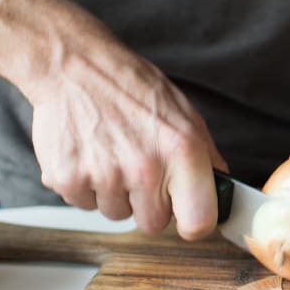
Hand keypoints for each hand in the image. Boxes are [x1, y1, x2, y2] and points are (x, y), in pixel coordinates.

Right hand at [26, 27, 225, 239]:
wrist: (74, 65)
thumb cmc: (131, 87)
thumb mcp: (184, 114)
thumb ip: (206, 156)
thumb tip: (222, 188)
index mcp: (182, 152)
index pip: (198, 222)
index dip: (192, 222)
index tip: (185, 213)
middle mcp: (144, 168)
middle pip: (153, 224)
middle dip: (147, 203)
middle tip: (138, 169)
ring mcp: (104, 176)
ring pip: (116, 214)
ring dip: (114, 192)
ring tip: (111, 153)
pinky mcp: (67, 178)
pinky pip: (83, 203)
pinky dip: (85, 184)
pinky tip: (88, 153)